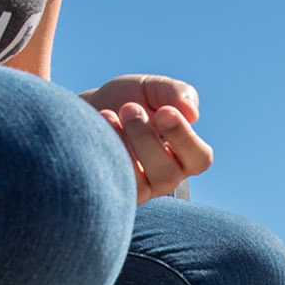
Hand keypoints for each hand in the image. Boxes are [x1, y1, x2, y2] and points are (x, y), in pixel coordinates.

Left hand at [80, 74, 213, 202]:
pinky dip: (106, 153)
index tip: (165, 111)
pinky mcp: (112, 194)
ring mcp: (139, 191)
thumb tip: (192, 114)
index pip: (199, 159)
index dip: (185, 138)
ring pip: (141, 185)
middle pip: (168, 174)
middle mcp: (165, 177)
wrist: (84, 113)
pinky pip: (113, 184)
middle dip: (146, 138)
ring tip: (111, 113)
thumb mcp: (152, 89)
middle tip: (130, 107)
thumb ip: (175, 93)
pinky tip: (99, 127)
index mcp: (183, 154)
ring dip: (125, 144)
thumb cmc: (125, 101)